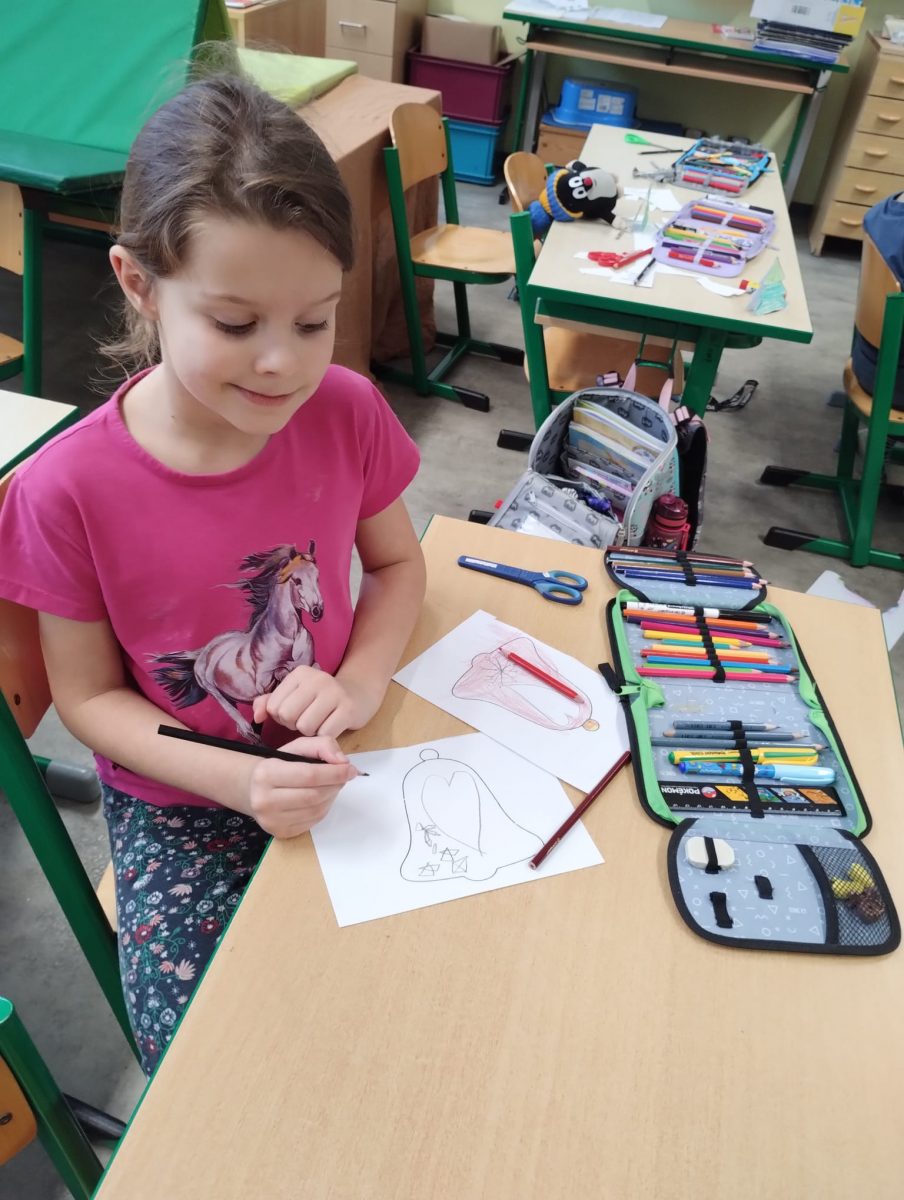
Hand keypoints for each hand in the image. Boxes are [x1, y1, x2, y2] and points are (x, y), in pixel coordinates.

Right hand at [246, 735, 357, 838]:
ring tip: (333, 786)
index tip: (350, 769)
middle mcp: (264, 800)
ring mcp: (271, 820)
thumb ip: (322, 745)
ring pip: (316, 810)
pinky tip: (322, 798)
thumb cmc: (279, 765)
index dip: (335, 773)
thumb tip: (342, 761)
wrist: (253, 789)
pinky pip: (312, 822)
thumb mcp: (297, 747)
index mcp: (266, 773)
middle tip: (344, 777)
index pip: (310, 775)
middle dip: (335, 785)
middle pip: (315, 795)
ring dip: (332, 797)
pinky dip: (324, 809)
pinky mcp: (280, 833)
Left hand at [252, 666, 381, 738]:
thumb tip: (257, 717)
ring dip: (310, 732)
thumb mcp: (294, 695)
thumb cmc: (320, 698)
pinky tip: (331, 727)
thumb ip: (269, 703)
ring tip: (319, 723)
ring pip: (305, 727)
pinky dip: (325, 736)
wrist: (358, 694)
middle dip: (294, 725)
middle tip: (307, 720)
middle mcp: (317, 679)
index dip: (281, 716)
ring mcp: (335, 693)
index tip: (296, 712)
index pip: (274, 706)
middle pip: (287, 716)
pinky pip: (325, 734)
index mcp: (300, 674)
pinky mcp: (348, 709)